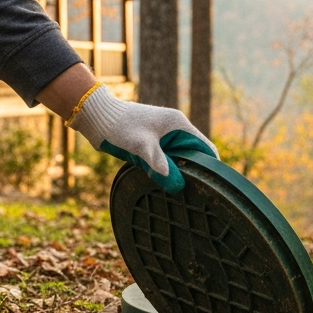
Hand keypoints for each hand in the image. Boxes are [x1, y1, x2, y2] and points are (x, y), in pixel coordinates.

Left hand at [69, 84, 218, 193]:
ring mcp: (163, 136)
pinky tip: (165, 184)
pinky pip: (165, 160)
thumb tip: (177, 184)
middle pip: (193, 155)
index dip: (211, 166)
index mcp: (178, 124)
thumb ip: (159, 163)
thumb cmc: (120, 126)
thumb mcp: (141, 146)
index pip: (204, 146)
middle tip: (196, 195)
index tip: (214, 186)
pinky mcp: (152, 143)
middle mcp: (174, 129)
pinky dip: (166, 170)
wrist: (98, 117)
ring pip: (178, 159)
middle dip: (194, 173)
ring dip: (179, 173)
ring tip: (182, 192)